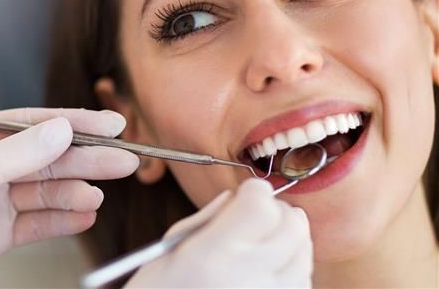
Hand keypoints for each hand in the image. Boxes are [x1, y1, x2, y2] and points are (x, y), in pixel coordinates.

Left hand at [0, 108, 138, 287]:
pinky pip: (33, 223)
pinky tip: (85, 215)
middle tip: (127, 161)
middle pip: (44, 158)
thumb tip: (63, 130)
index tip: (113, 125)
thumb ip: (18, 154)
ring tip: (105, 192)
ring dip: (74, 191)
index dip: (74, 125)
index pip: (32, 124)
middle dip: (84, 159)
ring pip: (42, 191)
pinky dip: (59, 220)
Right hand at [126, 178, 312, 287]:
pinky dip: (292, 270)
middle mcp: (249, 280)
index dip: (255, 192)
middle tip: (255, 215)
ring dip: (288, 241)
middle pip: (292, 225)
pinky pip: (303, 284)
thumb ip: (207, 220)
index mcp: (213, 257)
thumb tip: (236, 197)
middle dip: (277, 212)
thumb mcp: (167, 252)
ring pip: (304, 254)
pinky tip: (267, 272)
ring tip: (261, 245)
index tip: (245, 194)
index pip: (261, 205)